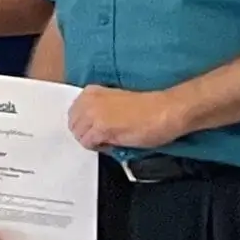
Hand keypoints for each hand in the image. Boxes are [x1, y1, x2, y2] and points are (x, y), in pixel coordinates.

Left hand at [67, 85, 190, 152]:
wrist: (166, 110)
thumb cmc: (149, 107)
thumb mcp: (115, 102)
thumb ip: (99, 110)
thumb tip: (91, 126)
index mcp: (92, 91)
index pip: (74, 113)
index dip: (85, 124)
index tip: (95, 129)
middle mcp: (89, 101)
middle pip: (73, 125)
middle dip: (86, 133)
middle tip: (102, 138)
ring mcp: (93, 114)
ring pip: (79, 135)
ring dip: (92, 141)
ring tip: (110, 140)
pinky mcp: (100, 129)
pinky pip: (88, 144)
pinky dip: (99, 147)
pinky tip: (113, 143)